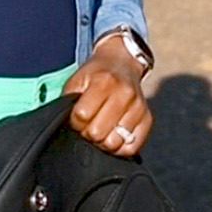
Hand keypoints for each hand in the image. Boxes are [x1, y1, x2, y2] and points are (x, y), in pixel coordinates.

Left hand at [64, 40, 151, 157]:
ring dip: (104, 141)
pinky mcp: (148, 119)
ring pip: (114, 143)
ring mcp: (138, 107)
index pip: (82, 116)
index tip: (77, 117)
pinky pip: (132, 147)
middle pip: (97, 133)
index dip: (75, 121)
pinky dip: (120, 147)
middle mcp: (125, 94)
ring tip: (102, 130)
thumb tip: (63, 124)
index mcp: (104, 82)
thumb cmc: (96, 75)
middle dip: (88, 133)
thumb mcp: (78, 80)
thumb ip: (69, 101)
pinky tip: (115, 136)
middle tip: (89, 124)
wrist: (122, 63)